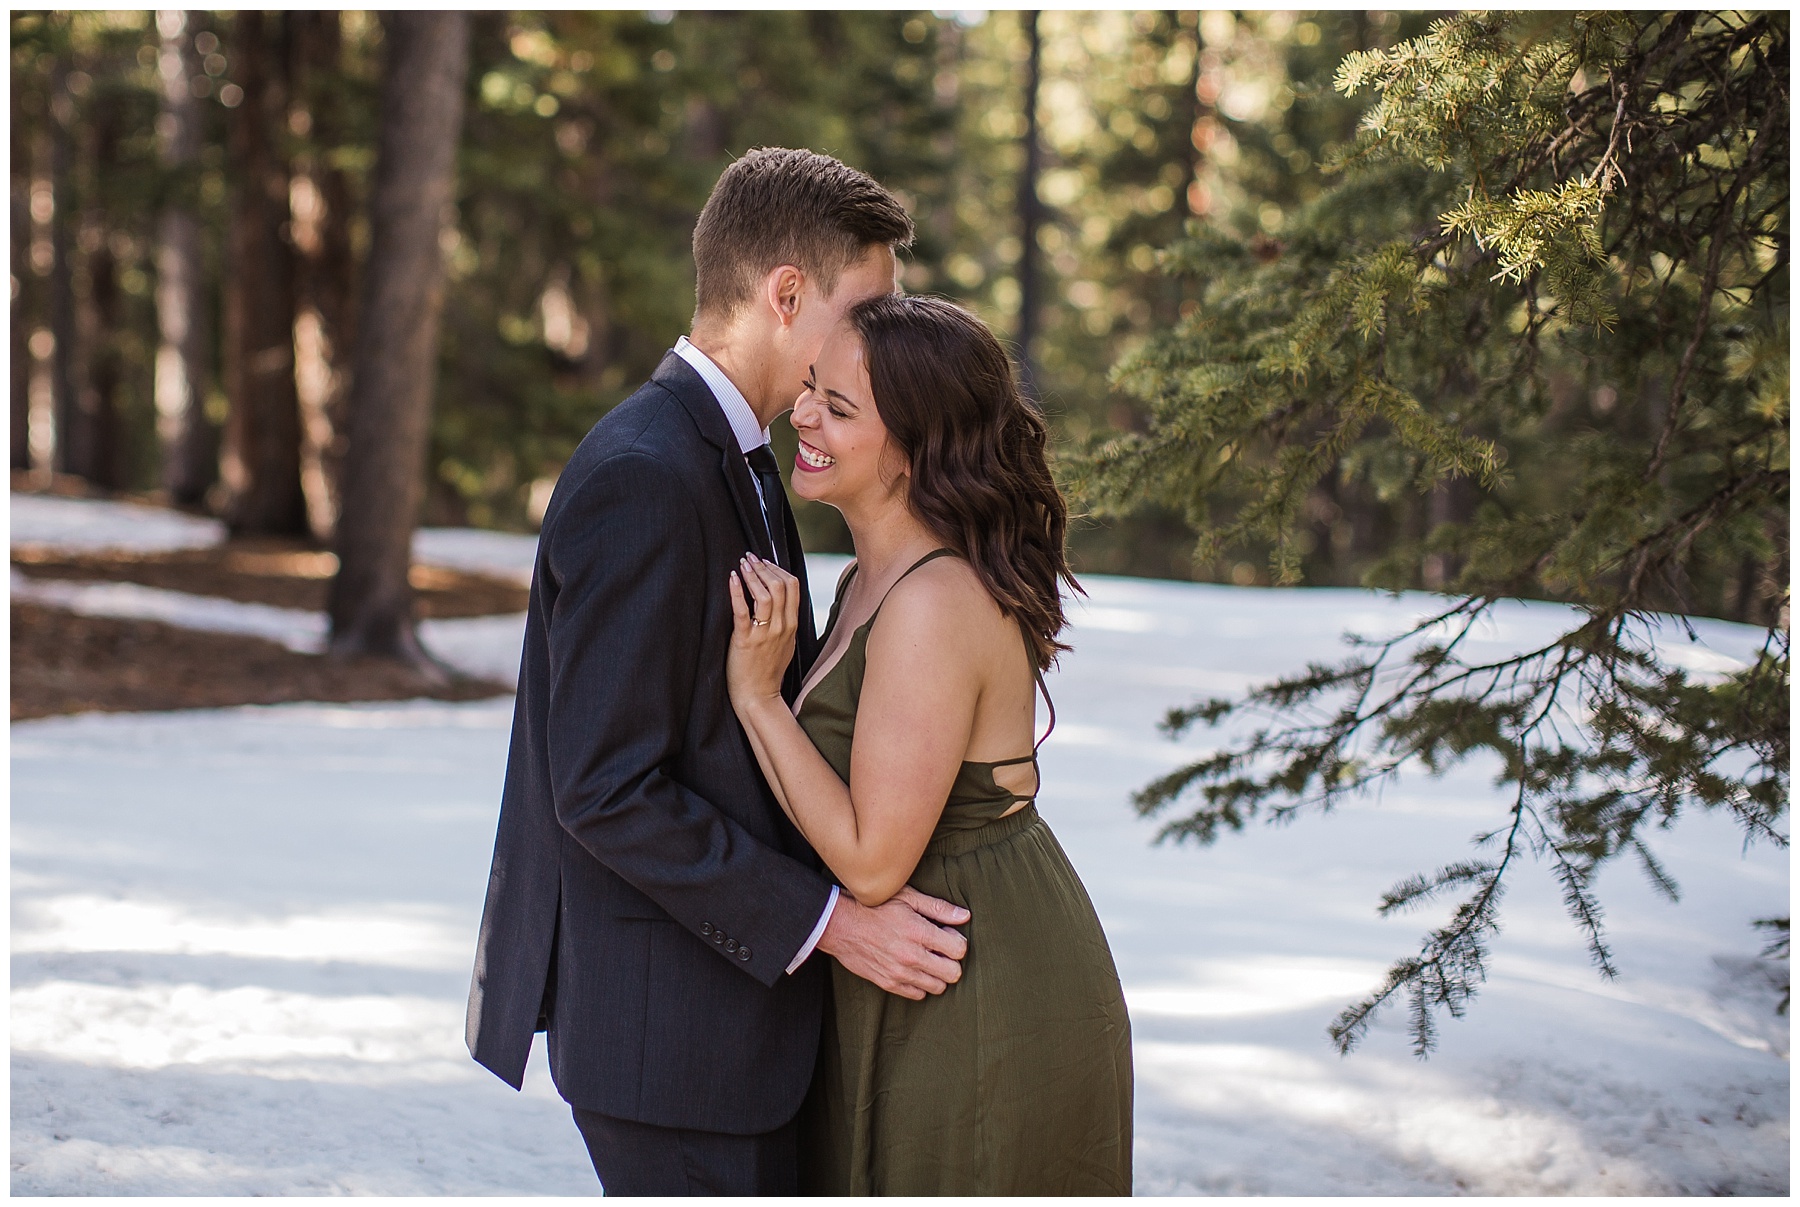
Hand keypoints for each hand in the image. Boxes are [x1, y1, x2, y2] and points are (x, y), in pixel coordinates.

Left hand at [727, 553, 800, 708]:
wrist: (758, 696)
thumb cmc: (768, 671)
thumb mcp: (786, 644)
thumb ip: (786, 622)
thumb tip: (780, 601)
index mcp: (792, 625)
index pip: (792, 587)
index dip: (778, 569)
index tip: (764, 561)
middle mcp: (782, 627)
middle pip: (780, 586)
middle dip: (764, 567)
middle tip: (749, 557)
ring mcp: (765, 634)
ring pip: (766, 595)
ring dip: (753, 575)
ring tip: (741, 564)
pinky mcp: (746, 641)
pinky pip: (743, 611)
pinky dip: (737, 591)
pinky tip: (732, 578)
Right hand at [816, 886, 970, 999]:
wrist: (840, 926)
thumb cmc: (874, 907)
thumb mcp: (907, 898)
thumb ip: (938, 908)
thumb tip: (965, 916)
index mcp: (918, 932)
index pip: (959, 950)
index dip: (957, 941)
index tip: (947, 934)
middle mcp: (911, 956)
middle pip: (953, 974)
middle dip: (952, 961)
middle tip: (940, 949)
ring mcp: (899, 973)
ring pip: (938, 987)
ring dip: (937, 974)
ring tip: (927, 958)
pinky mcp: (888, 984)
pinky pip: (918, 995)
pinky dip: (921, 984)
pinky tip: (914, 968)